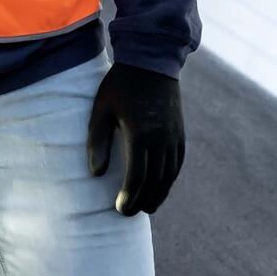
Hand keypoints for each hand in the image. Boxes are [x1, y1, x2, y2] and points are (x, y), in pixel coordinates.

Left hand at [86, 63, 184, 215]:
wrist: (151, 61)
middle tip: (129, 213)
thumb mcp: (101, 110)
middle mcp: (162, 138)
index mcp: (141, 133)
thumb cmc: (120, 85)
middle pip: (156, 180)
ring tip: (145, 208)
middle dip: (143, 200)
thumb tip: (95, 174)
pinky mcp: (180, 133)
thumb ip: (97, 142)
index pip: (138, 176)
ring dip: (159, 194)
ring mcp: (174, 136)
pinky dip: (169, 179)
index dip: (129, 196)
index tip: (119, 209)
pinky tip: (161, 188)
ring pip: (169, 175)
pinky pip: (177, 163)